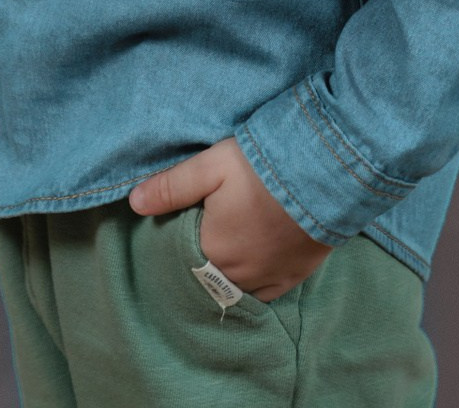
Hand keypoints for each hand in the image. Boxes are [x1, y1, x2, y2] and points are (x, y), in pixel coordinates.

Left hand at [129, 137, 333, 301]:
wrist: (324, 174)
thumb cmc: (262, 167)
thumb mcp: (211, 166)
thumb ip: (171, 186)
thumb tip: (134, 203)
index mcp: (211, 250)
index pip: (182, 259)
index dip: (177, 245)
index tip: (179, 228)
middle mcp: (236, 274)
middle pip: (209, 276)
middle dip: (202, 262)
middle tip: (203, 238)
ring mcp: (267, 278)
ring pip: (236, 288)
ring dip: (227, 276)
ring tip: (224, 254)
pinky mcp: (293, 276)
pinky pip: (266, 293)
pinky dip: (255, 286)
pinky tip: (251, 272)